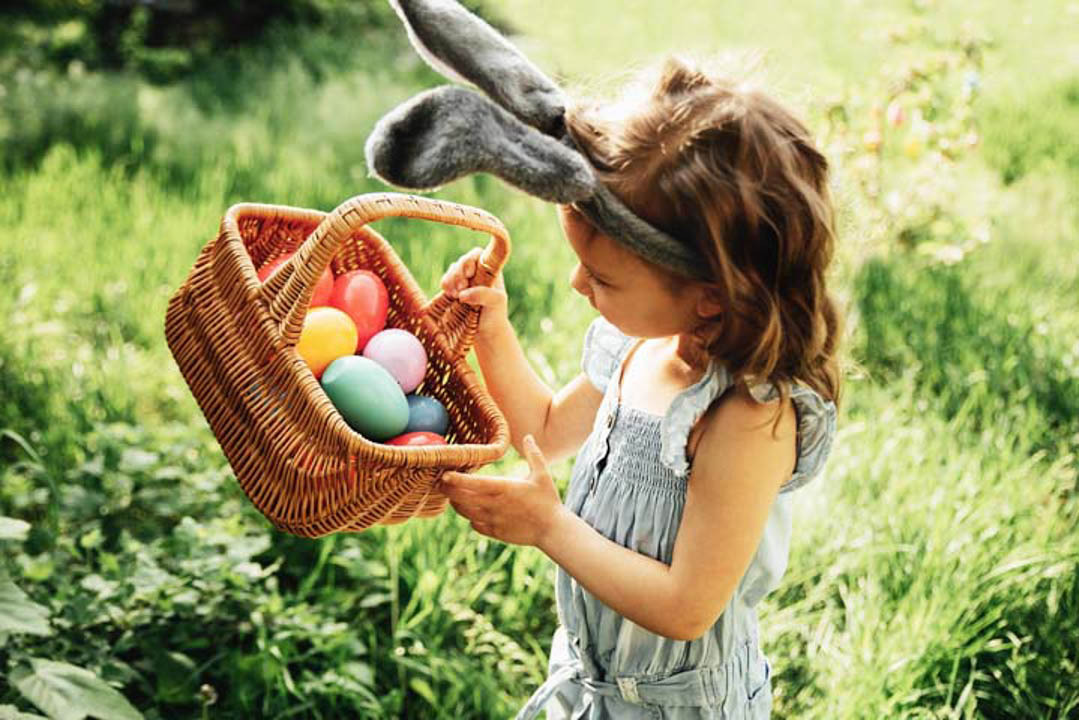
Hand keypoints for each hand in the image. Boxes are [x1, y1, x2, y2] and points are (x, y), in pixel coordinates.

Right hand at [439, 247, 508, 340]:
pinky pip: (446, 281)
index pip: (477, 254)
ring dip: (451, 279)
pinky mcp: (454, 290)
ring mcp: (464, 281)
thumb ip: (484, 294)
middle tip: (461, 288)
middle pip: (463, 261)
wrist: (485, 332)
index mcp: (489, 270)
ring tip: (455, 295)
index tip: (468, 274)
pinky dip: (445, 285)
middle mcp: (476, 272)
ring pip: (452, 270)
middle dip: (459, 272)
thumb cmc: (495, 314)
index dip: (469, 260)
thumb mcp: (496, 303)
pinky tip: (449, 295)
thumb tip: (463, 294)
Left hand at [439, 434, 563, 546]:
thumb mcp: (542, 474)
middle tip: (441, 481)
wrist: (552, 530)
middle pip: (462, 498)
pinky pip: (474, 524)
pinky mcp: (494, 532)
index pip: (474, 483)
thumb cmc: (548, 500)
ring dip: (456, 502)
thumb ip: (533, 454)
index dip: (457, 479)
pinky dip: (469, 517)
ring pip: (464, 512)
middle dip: (449, 489)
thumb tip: (528, 436)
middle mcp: (493, 505)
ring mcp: (492, 520)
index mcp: (503, 489)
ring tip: (452, 493)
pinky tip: (471, 510)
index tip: (445, 473)